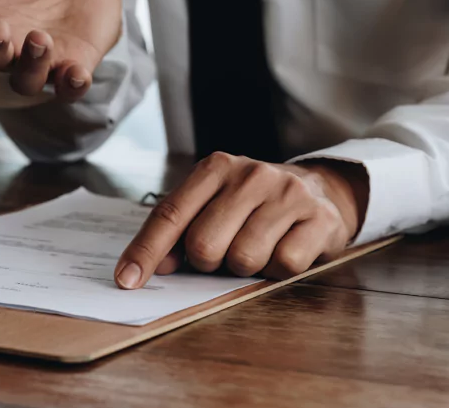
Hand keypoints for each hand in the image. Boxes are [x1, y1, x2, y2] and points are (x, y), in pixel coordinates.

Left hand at [113, 153, 369, 288]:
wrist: (321, 189)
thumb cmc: (255, 204)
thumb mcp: (216, 202)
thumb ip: (182, 228)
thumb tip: (158, 266)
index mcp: (217, 167)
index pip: (171, 214)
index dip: (146, 252)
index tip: (127, 281)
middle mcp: (252, 174)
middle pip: (204, 245)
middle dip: (208, 263)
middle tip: (225, 253)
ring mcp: (289, 194)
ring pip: (245, 259)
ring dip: (246, 267)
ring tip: (259, 248)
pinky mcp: (320, 218)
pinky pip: (284, 265)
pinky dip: (279, 270)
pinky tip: (285, 248)